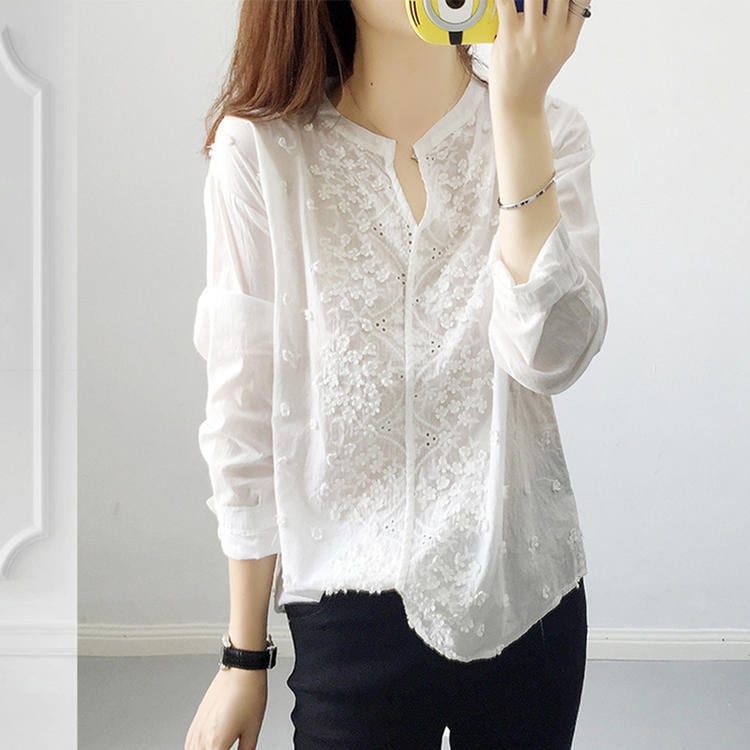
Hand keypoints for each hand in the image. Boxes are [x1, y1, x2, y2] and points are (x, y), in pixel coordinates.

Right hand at [184, 667, 267, 749]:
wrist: (241, 668)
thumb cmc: (248, 693)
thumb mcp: (253, 730)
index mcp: (215, 743)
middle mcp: (202, 737)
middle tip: (226, 748)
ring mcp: (197, 727)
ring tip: (218, 747)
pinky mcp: (197, 718)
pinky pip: (189, 744)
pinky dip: (194, 749)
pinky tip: (203, 748)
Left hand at [489, 0, 587, 115]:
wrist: (518, 103)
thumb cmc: (534, 76)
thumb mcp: (558, 53)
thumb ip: (561, 26)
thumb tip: (553, 3)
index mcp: (568, 38)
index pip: (582, 1)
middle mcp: (553, 35)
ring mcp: (532, 36)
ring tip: (524, 1)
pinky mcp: (509, 38)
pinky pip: (505, 4)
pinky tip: (504, 0)